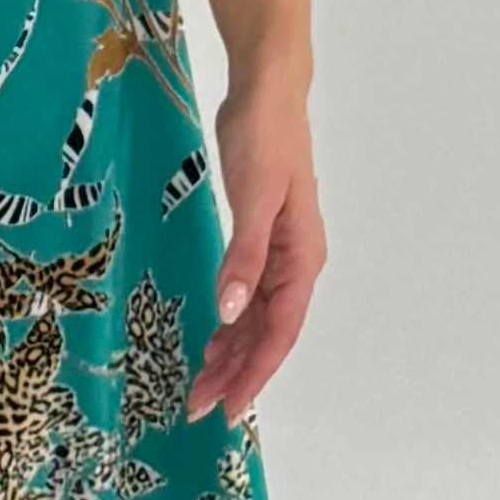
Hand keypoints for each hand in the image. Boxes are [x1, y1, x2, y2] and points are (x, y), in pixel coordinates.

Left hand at [188, 73, 325, 425]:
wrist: (265, 93)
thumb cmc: (264, 139)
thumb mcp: (253, 198)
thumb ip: (244, 256)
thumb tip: (233, 310)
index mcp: (302, 258)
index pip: (279, 332)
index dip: (254, 373)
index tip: (229, 407)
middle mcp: (295, 263)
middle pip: (267, 334)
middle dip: (235, 373)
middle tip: (198, 406)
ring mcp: (279, 252)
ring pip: (257, 319)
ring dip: (231, 353)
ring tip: (199, 383)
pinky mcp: (260, 239)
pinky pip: (248, 295)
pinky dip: (231, 321)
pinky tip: (213, 336)